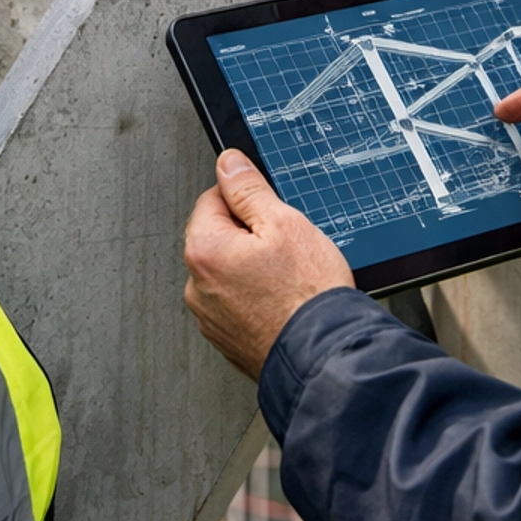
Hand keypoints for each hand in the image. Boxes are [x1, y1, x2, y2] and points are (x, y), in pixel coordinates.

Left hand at [184, 151, 353, 378]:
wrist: (323, 356)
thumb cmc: (307, 297)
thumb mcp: (283, 223)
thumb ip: (248, 189)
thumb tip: (228, 164)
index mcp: (204, 250)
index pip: (214, 198)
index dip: (248, 200)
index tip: (271, 212)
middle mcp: (197, 286)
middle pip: (220, 235)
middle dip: (249, 235)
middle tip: (285, 247)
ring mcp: (210, 316)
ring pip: (230, 270)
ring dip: (253, 267)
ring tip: (288, 278)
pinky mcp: (227, 337)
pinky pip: (237, 301)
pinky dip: (256, 296)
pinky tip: (284, 299)